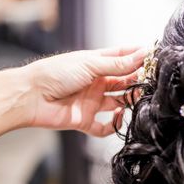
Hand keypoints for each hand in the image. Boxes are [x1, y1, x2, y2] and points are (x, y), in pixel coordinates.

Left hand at [19, 47, 147, 135]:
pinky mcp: (84, 120)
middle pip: (122, 82)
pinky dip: (113, 125)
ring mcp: (90, 102)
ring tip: (137, 98)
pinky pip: (103, 127)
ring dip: (128, 102)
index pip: (120, 58)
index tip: (152, 56)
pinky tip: (118, 117)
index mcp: (94, 64)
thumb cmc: (54, 74)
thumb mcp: (90, 64)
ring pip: (117, 103)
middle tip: (149, 80)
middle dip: (135, 80)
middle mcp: (95, 83)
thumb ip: (116, 65)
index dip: (136, 57)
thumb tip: (140, 55)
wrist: (31, 96)